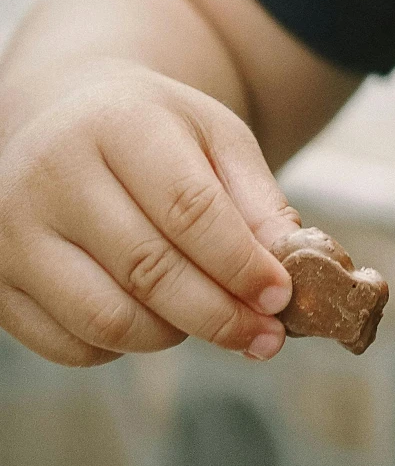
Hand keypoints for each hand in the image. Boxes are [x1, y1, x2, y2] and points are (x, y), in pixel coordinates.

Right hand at [0, 61, 300, 366]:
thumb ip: (257, 200)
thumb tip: (296, 268)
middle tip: (265, 336)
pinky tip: (151, 321)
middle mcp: (52, 174)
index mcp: (117, 124)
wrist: (64, 116)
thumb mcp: (215, 137)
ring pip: (106, 318)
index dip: (240, 263)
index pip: (187, 208)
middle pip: (148, 270)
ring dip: (172, 335)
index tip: (281, 297)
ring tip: (208, 319)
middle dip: (218, 314)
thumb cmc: (153, 132)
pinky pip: (67, 345)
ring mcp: (12, 231)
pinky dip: (120, 349)